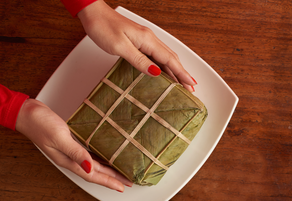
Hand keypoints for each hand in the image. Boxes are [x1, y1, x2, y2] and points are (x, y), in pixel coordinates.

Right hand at [16, 99, 131, 191]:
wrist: (27, 112)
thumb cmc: (40, 124)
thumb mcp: (60, 138)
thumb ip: (76, 153)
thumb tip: (90, 167)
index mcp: (68, 161)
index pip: (92, 175)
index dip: (108, 182)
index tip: (121, 187)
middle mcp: (71, 158)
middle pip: (96, 172)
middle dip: (112, 178)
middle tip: (128, 182)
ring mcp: (71, 151)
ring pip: (94, 164)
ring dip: (108, 170)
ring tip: (121, 173)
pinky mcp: (72, 142)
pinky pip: (90, 154)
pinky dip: (101, 158)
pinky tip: (107, 157)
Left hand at [77, 0, 196, 90]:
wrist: (93, 13)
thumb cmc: (103, 27)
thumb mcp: (120, 47)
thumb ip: (139, 60)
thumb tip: (156, 72)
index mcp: (148, 40)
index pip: (170, 59)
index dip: (181, 73)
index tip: (190, 84)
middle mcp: (150, 39)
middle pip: (172, 59)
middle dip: (183, 74)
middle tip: (191, 88)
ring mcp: (146, 39)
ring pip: (166, 57)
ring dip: (176, 70)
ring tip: (182, 83)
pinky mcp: (140, 41)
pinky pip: (158, 55)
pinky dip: (166, 65)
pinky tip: (166, 72)